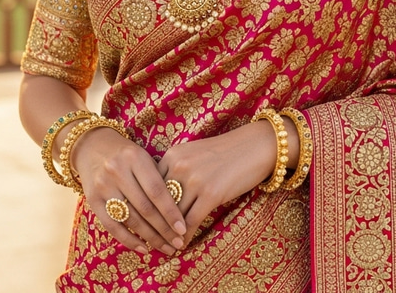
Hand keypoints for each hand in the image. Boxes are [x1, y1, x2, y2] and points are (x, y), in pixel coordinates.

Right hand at [72, 127, 186, 255]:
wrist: (92, 146)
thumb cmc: (126, 154)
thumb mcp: (143, 157)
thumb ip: (158, 178)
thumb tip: (179, 211)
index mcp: (135, 157)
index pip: (156, 190)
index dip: (171, 212)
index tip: (183, 228)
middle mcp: (118, 171)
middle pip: (145, 207)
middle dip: (163, 229)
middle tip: (178, 243)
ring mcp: (103, 186)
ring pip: (131, 219)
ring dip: (150, 238)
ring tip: (165, 248)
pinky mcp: (92, 200)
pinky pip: (112, 226)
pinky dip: (129, 240)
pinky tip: (144, 248)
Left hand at [155, 118, 288, 248]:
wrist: (254, 146)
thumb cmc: (223, 153)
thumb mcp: (193, 154)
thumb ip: (175, 170)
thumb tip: (160, 196)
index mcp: (172, 155)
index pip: (151, 187)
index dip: (146, 208)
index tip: (142, 224)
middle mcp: (180, 166)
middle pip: (159, 203)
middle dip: (154, 225)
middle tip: (149, 242)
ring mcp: (195, 180)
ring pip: (173, 215)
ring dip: (168, 235)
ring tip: (164, 248)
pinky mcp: (211, 194)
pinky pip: (191, 221)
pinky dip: (185, 236)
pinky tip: (182, 245)